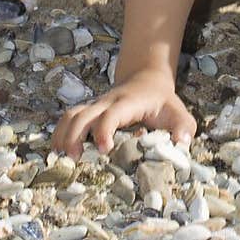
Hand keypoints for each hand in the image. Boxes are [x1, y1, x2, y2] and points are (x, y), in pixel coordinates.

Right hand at [50, 67, 196, 158]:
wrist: (147, 80)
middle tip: (74, 159)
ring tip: (60, 157)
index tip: (104, 149)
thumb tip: (182, 142)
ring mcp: (96, 106)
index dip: (105, 130)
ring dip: (63, 134)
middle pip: (83, 114)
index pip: (112, 114)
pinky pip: (69, 118)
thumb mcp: (178, 112)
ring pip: (72, 114)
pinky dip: (59, 133)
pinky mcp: (90, 111)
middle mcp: (107, 103)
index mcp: (128, 103)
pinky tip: (56, 151)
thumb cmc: (162, 102)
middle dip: (75, 135)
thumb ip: (184, 127)